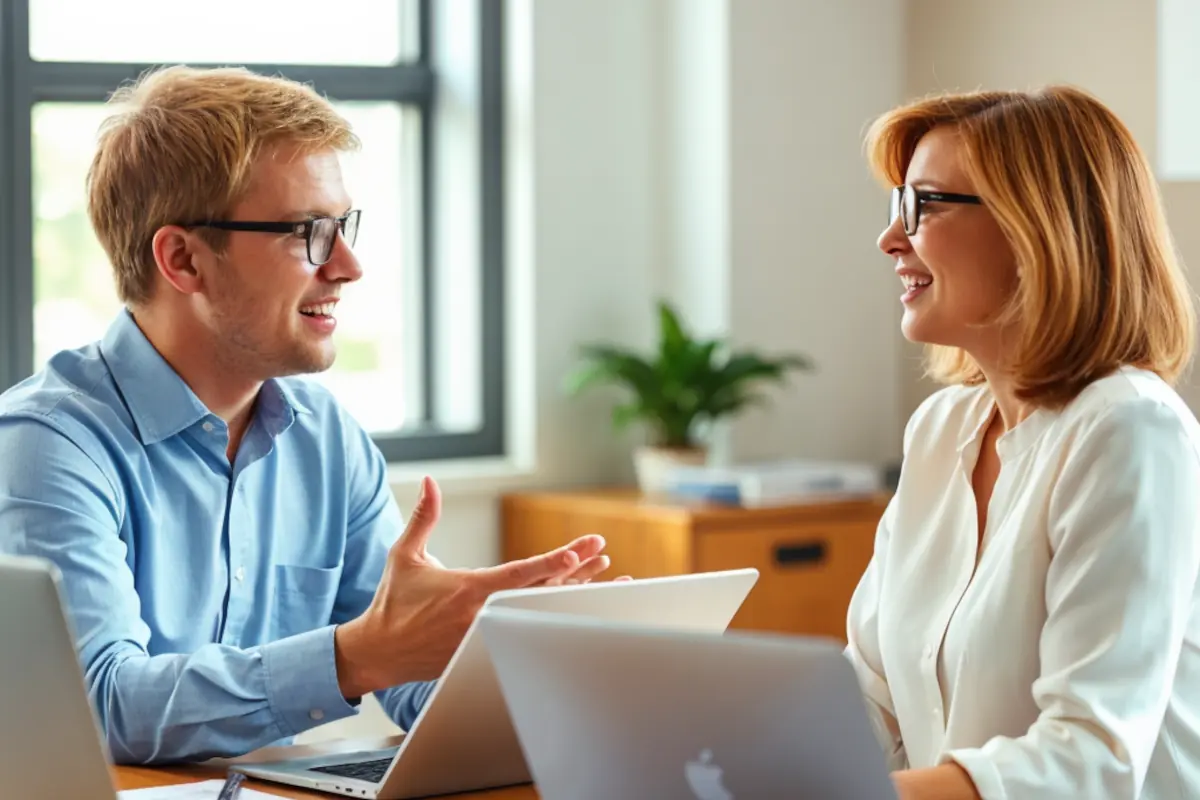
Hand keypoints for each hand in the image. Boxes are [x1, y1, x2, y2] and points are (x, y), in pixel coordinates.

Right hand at [334, 476, 614, 696]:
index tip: (576, 551)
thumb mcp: (405, 554)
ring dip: (572, 589)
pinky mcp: (488, 648)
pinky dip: (553, 611)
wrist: (380, 652)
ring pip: (538, 610)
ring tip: (602, 570)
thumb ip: (423, 516)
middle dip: (575, 569)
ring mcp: (489, 634)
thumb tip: (428, 481)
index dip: (549, 563)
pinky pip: (528, 627)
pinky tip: (577, 600)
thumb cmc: (393, 601)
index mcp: (468, 590)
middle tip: (602, 550)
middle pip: (540, 591)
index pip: (518, 574)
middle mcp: (483, 614)